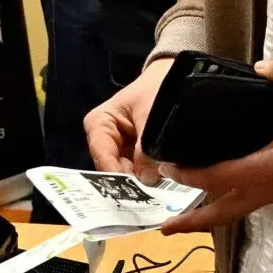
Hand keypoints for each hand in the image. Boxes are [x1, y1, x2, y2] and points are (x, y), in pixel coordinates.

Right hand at [86, 55, 174, 180]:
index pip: (102, 154)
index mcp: (99, 123)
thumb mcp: (152, 115)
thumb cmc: (156, 88)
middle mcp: (104, 139)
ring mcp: (120, 149)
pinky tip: (160, 181)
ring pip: (126, 173)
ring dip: (140, 181)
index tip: (130, 190)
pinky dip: (148, 176)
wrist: (172, 78)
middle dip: (129, 181)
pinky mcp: (134, 156)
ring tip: (156, 186)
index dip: (116, 173)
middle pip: (112, 168)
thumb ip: (147, 147)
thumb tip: (146, 178)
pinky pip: (138, 171)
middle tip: (146, 194)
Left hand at [160, 59, 272, 235]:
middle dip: (192, 222)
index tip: (168, 168)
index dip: (191, 176)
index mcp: (269, 169)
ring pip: (237, 211)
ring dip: (210, 213)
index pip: (219, 179)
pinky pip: (252, 201)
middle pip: (223, 214)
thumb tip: (262, 66)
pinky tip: (226, 186)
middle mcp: (270, 190)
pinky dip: (232, 199)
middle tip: (164, 226)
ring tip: (186, 212)